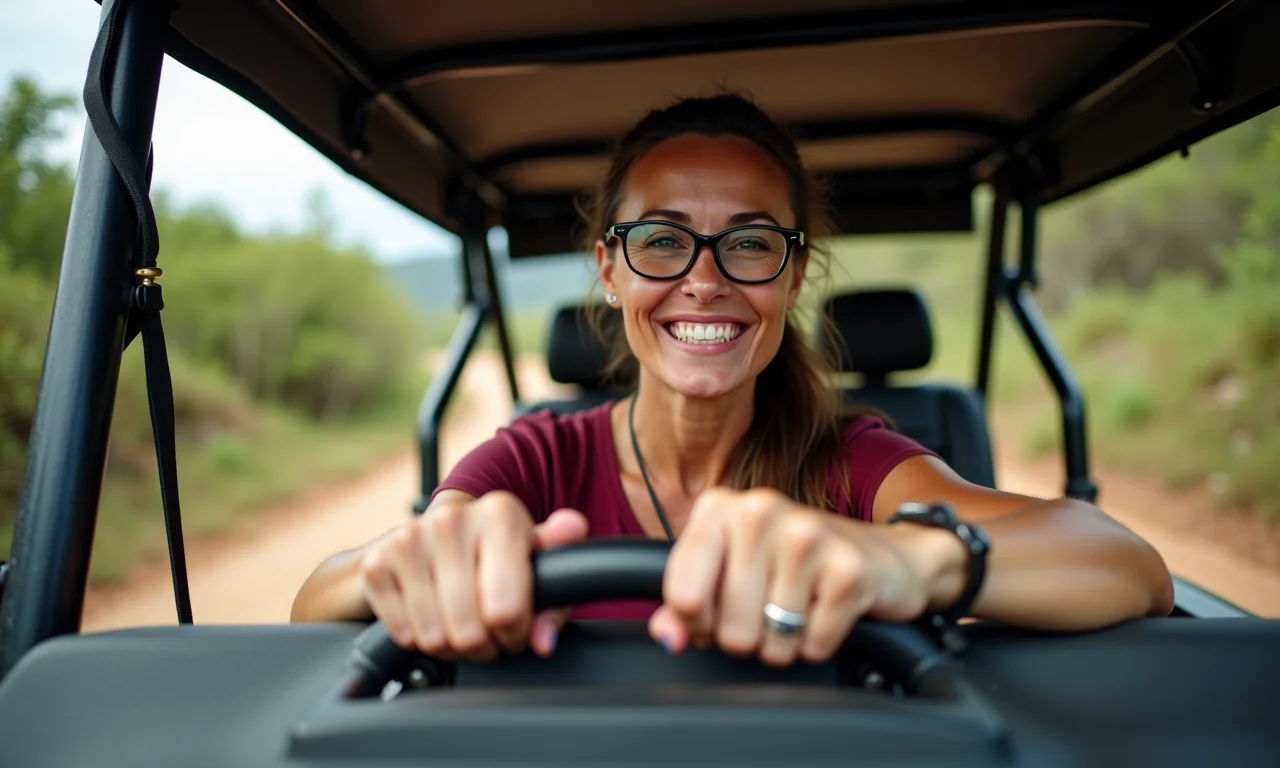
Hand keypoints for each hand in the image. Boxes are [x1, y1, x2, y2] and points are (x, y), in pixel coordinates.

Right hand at [359, 490, 588, 661]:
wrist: (419, 543)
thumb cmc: (486, 559)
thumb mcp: (532, 569)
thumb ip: (553, 597)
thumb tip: (544, 639)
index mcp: (501, 513)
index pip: (508, 609)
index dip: (516, 633)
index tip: (516, 625)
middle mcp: (454, 518)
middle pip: (471, 630)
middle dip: (484, 646)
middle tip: (488, 634)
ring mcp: (410, 538)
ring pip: (435, 637)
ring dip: (451, 648)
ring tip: (460, 627)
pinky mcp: (378, 562)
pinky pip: (404, 633)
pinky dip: (418, 639)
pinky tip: (430, 618)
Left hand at [649, 487, 959, 666]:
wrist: (887, 557)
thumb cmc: (796, 565)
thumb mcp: (733, 572)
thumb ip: (687, 605)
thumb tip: (667, 635)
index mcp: (721, 507)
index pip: (681, 595)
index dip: (699, 623)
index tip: (719, 611)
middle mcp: (760, 510)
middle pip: (728, 629)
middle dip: (748, 636)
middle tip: (770, 609)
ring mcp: (807, 536)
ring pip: (769, 641)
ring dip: (784, 642)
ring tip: (800, 608)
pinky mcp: (848, 570)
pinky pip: (811, 644)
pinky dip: (818, 643)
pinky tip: (827, 611)